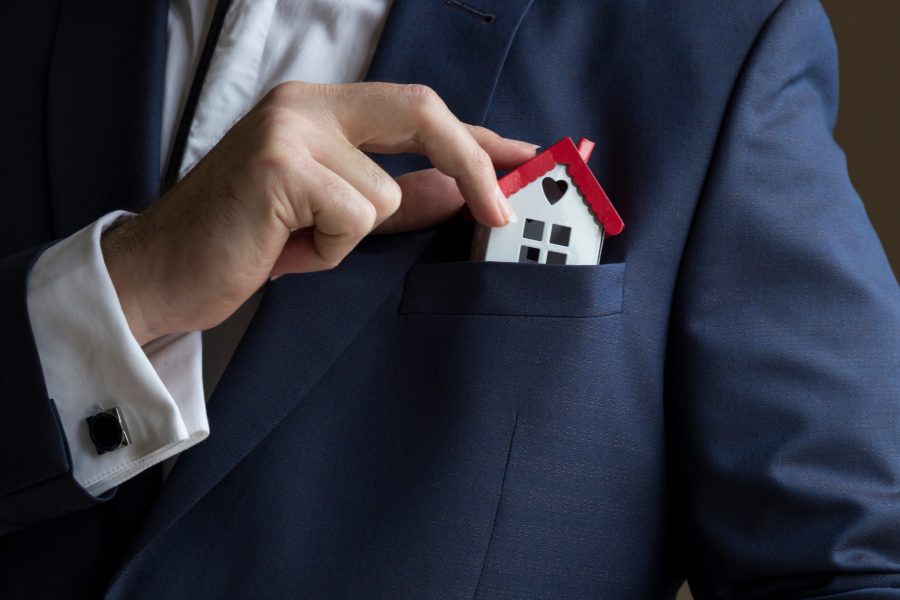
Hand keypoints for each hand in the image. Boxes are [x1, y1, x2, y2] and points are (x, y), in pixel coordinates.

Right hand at [101, 81, 535, 344]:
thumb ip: (397, 200)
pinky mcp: (279, 167)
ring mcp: (290, 130)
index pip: (419, 110)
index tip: (527, 159)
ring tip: (299, 243)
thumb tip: (460, 193)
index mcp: (319, 109)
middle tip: (501, 214)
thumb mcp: (332, 220)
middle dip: (474, 166)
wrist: (161, 272)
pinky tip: (284, 249)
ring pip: (386, 193)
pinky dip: (328, 249)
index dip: (479, 138)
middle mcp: (306, 106)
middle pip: (423, 112)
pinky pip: (353, 218)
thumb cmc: (246, 243)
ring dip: (353, 236)